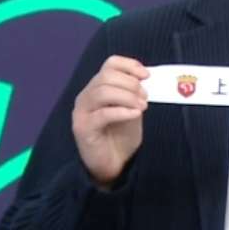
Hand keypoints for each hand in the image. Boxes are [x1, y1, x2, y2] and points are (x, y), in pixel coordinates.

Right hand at [72, 55, 148, 187]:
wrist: (113, 165)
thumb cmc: (121, 137)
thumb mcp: (132, 109)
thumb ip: (134, 94)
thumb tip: (145, 78)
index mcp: (98, 87)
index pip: (110, 64)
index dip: (129, 65)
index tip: (146, 75)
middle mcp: (86, 96)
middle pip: (106, 76)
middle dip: (130, 84)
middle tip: (145, 97)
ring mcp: (82, 112)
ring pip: (102, 92)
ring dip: (127, 96)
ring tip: (142, 107)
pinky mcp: (83, 128)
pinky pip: (102, 114)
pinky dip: (122, 111)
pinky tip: (134, 114)